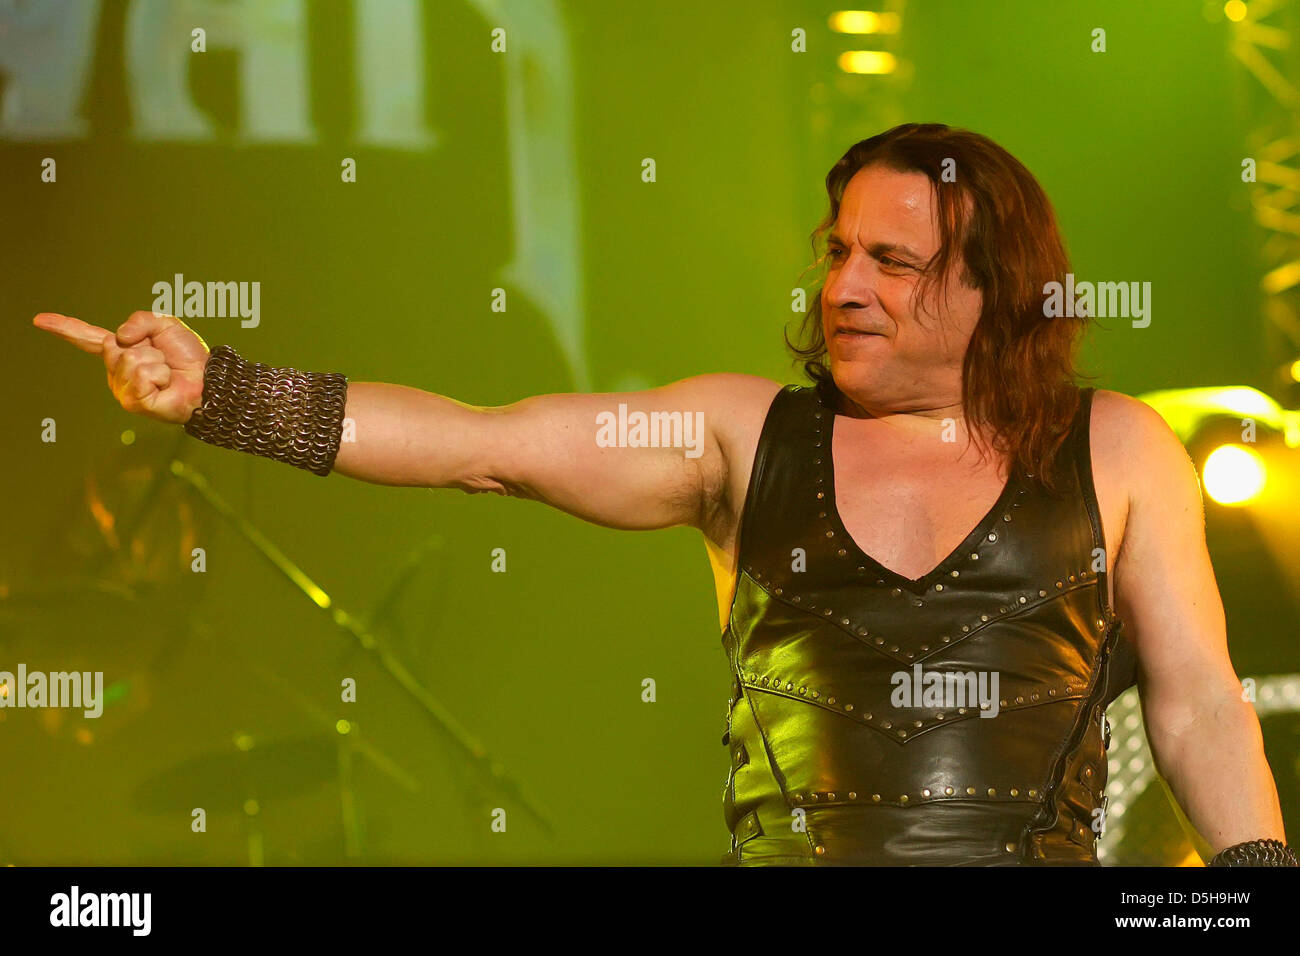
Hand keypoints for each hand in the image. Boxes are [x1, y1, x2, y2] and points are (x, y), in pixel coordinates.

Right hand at [33, 311, 210, 423]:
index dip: (65, 328)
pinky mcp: (133, 402)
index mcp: (121, 350)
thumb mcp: (165, 324)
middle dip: (147, 347)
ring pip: (131, 360)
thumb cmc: (188, 356)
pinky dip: (160, 374)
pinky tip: (166, 384)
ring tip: (167, 372)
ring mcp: (123, 388)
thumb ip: (139, 320)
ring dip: (157, 361)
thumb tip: (119, 338)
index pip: (88, 338)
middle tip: (164, 359)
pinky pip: (141, 374)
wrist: (208, 380)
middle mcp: (117, 370)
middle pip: (115, 346)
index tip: (39, 320)